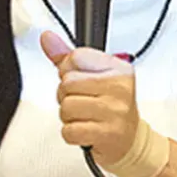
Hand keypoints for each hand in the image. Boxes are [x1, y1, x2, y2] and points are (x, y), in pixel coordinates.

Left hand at [41, 31, 138, 165]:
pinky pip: (69, 130)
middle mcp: (119, 87)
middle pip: (67, 83)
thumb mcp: (95, 76)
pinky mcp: (107, 133)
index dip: (69, 72)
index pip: (76, 58)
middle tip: (84, 103)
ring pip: (66, 107)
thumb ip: (68, 57)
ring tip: (85, 117)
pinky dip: (72, 133)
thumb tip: (47, 37)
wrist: (129, 139)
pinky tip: (86, 130)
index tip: (82, 81)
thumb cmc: (111, 106)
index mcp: (118, 68)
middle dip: (67, 96)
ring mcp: (114, 110)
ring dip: (69, 116)